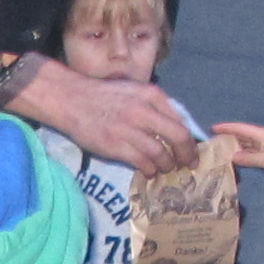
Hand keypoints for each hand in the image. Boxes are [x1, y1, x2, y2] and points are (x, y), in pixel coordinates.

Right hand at [2, 52, 194, 173]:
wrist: (71, 100)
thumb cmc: (104, 96)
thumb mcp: (134, 91)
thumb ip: (154, 106)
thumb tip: (176, 127)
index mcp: (151, 95)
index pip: (181, 121)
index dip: (190, 139)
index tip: (192, 151)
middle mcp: (143, 111)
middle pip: (177, 137)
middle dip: (186, 154)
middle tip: (187, 165)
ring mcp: (129, 129)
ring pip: (161, 153)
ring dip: (167, 165)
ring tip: (166, 169)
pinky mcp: (116, 145)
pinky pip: (142, 162)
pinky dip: (150, 170)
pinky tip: (149, 171)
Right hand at [209, 118, 263, 176]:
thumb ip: (249, 158)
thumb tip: (232, 157)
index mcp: (261, 134)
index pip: (240, 128)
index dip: (227, 127)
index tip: (213, 128)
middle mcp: (260, 136)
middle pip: (240, 134)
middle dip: (227, 135)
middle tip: (212, 140)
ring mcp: (262, 144)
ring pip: (243, 142)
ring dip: (232, 144)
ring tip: (219, 148)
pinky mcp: (263, 152)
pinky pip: (247, 149)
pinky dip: (239, 151)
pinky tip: (232, 156)